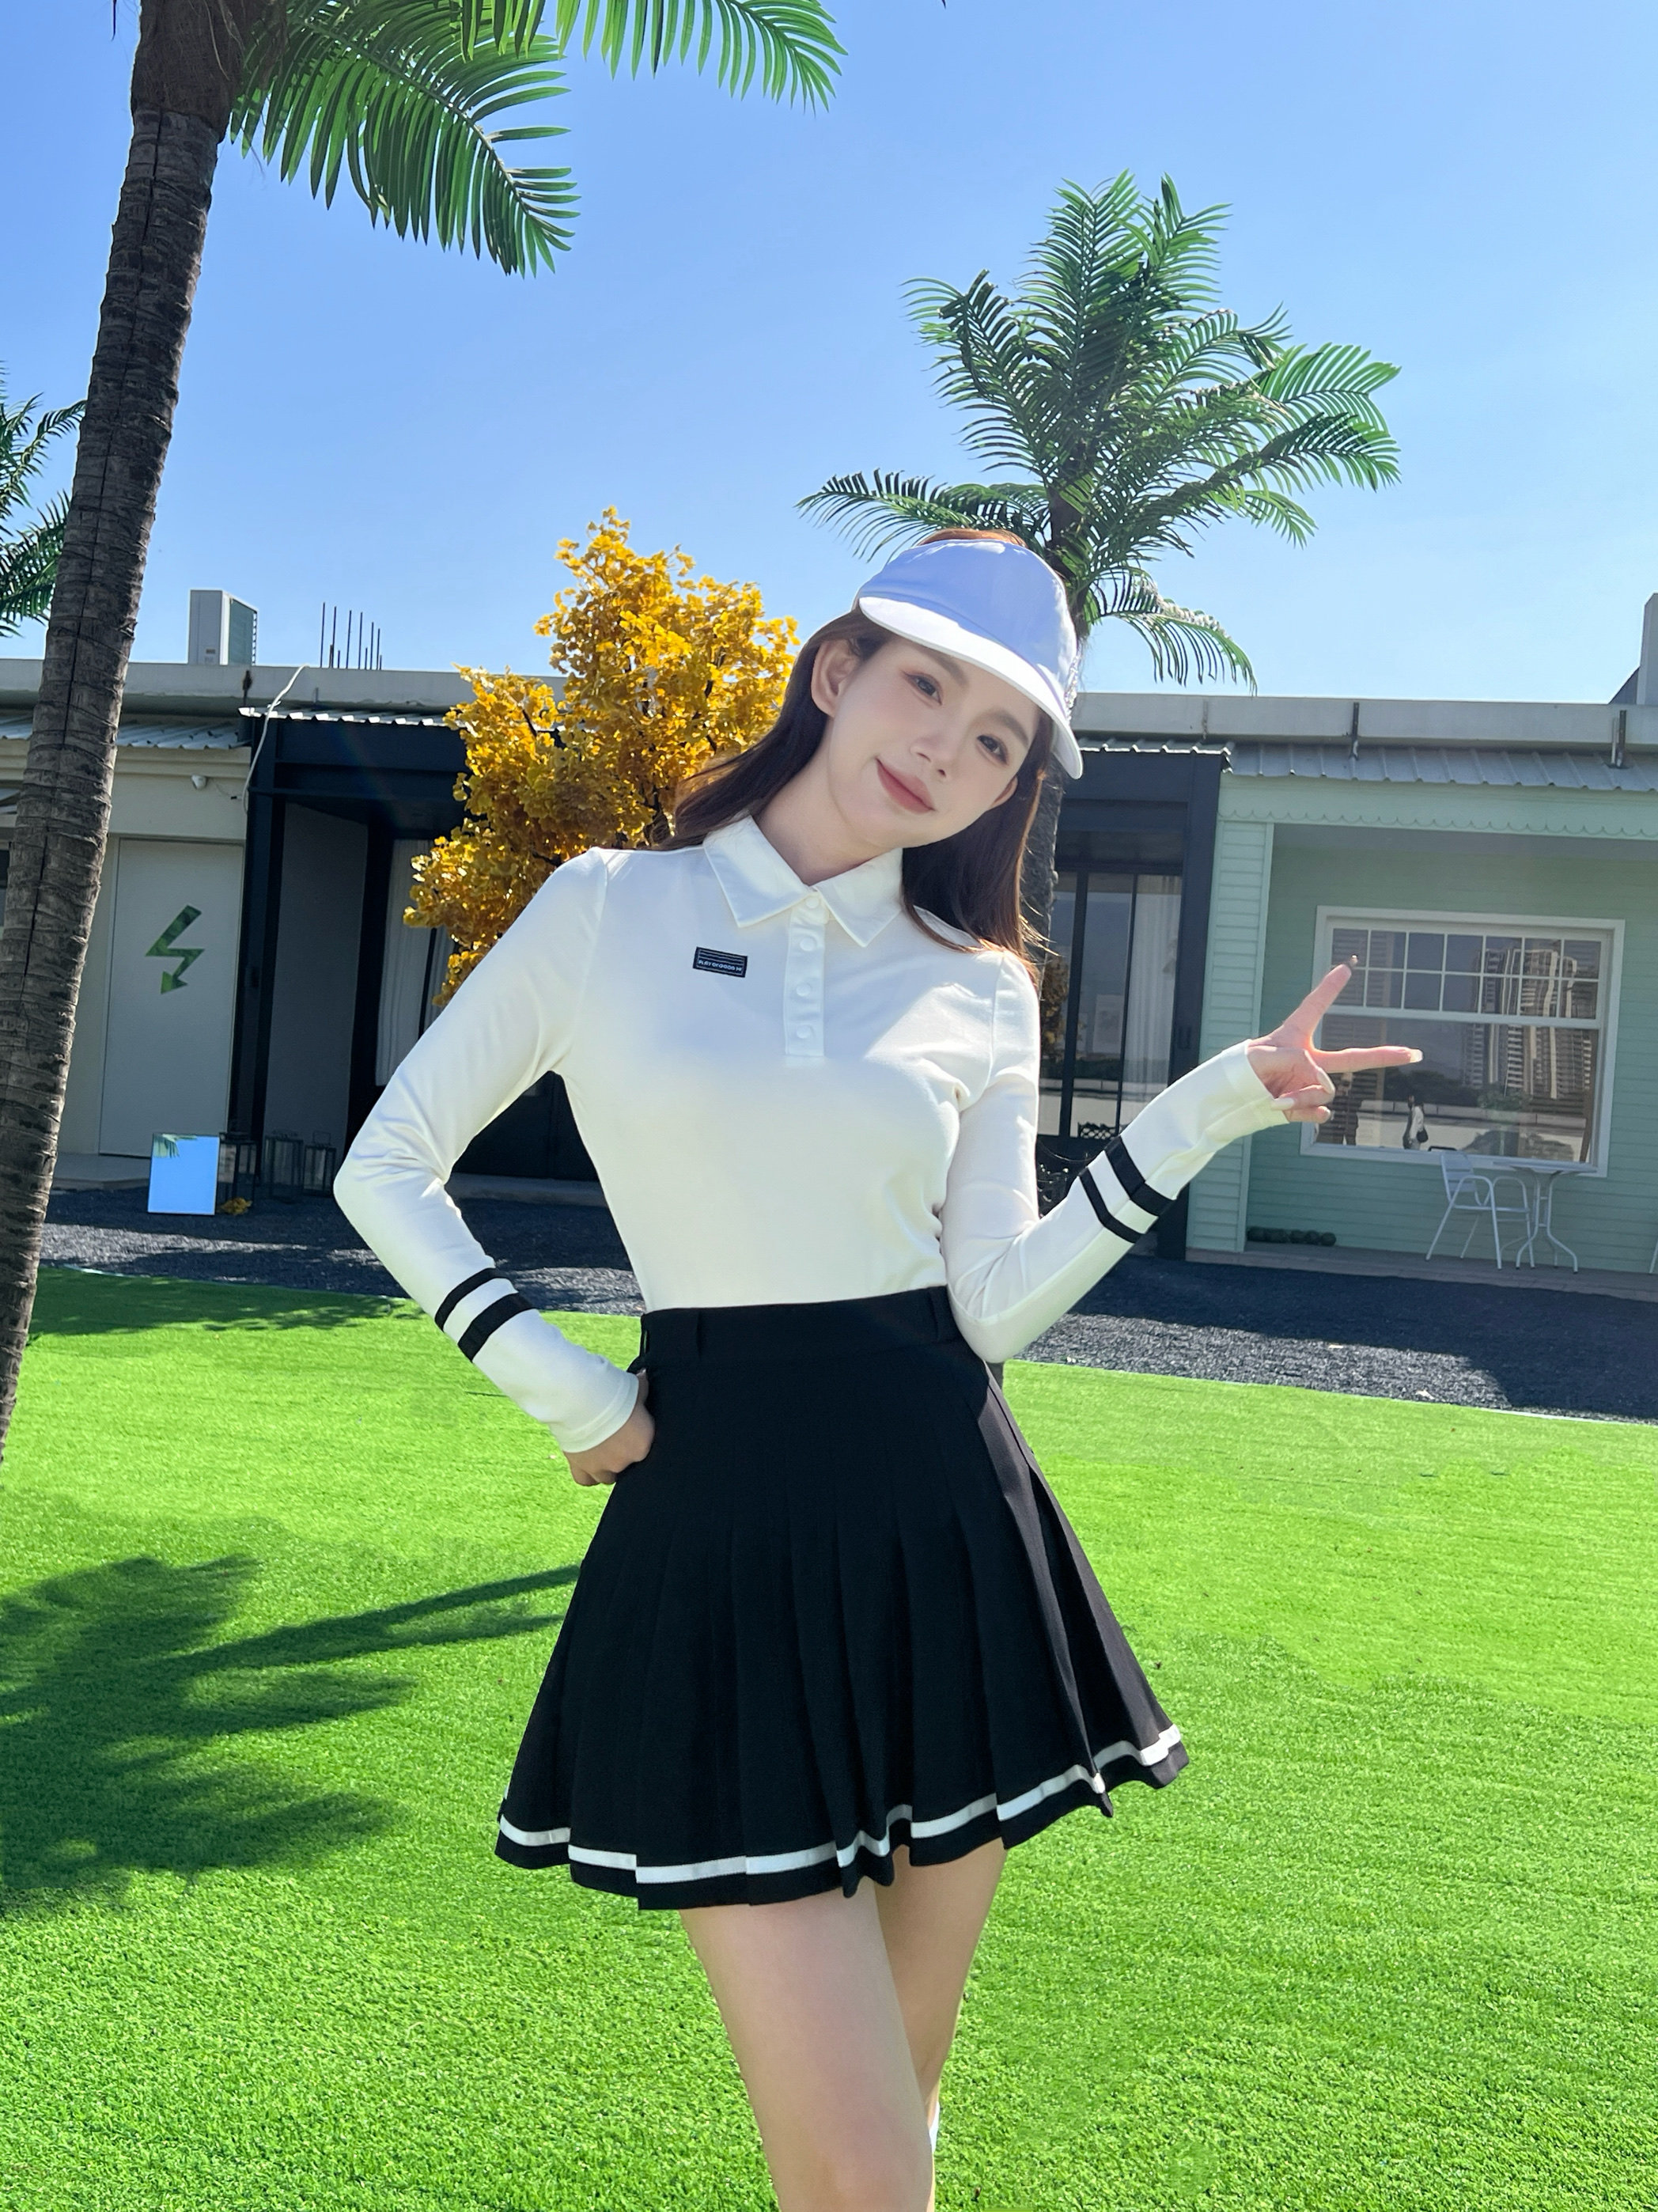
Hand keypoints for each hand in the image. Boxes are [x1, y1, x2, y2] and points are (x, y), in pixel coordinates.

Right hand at [565, 1371, 654, 1485]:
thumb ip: (642, 1388)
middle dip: (621, 1454)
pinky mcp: (580, 1467)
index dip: (637, 1439)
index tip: (631, 1429)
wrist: (580, 1398)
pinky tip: (587, 1463)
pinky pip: (586, 1479)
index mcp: (643, 1444)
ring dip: (605, 1467)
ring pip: (607, 1477)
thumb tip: (646, 1375)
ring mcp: (601, 1467)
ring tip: (601, 1451)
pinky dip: (586, 1473)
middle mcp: (624, 1461)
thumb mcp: (634, 1386)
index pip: (644, 1448)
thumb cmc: (610, 1390)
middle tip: (615, 1438)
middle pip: (626, 1465)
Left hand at [1246, 963, 1421, 1123]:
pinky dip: (1304, 1112)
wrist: (1227, 1100)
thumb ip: (1302, 1063)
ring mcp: (1308, 1086)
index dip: (1330, 987)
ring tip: (1275, 1094)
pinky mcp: (1302, 1108)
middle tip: (1414, 1053)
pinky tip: (1284, 1108)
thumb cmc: (1242, 1069)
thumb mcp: (1268, 1055)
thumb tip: (1325, 1087)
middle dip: (1385, 1056)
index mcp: (1294, 1037)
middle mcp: (1307, 1062)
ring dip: (1302, 1094)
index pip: (1315, 1007)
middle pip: (1353, 1058)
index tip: (1347, 965)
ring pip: (1325, 1091)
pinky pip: (1318, 1113)